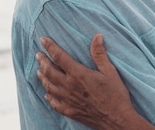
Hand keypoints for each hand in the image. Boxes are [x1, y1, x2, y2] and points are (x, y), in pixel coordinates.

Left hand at [36, 34, 154, 129]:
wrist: (116, 119)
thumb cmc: (115, 94)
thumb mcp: (110, 71)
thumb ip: (100, 54)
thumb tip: (97, 36)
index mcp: (78, 74)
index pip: (60, 57)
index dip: (50, 47)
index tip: (43, 39)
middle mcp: (69, 86)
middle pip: (50, 71)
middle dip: (43, 61)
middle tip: (38, 54)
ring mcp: (67, 100)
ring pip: (49, 86)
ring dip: (42, 77)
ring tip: (39, 71)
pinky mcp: (69, 111)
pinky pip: (53, 102)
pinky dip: (48, 96)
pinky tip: (47, 93)